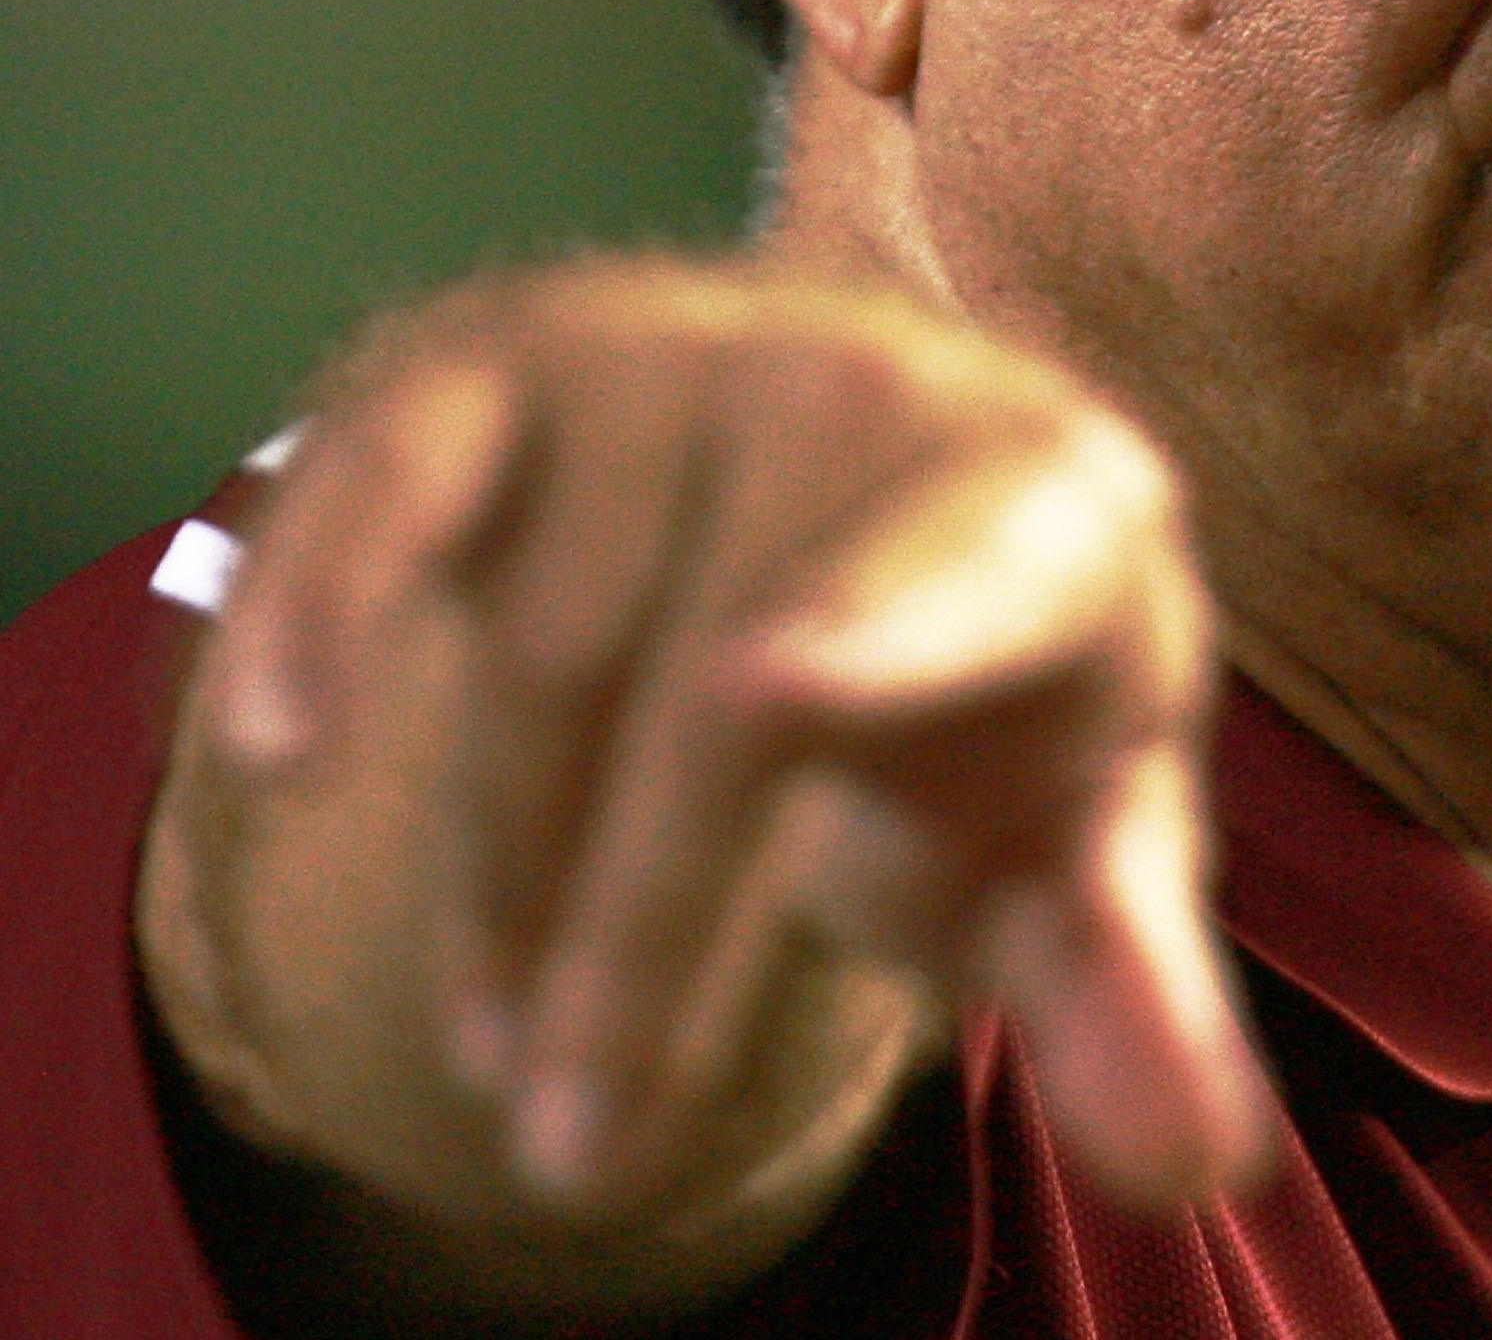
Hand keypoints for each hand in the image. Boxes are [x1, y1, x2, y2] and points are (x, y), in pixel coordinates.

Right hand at [138, 253, 1270, 1310]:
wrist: (855, 487)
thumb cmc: (981, 695)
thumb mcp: (1070, 830)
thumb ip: (1123, 980)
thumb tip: (1197, 1160)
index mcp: (1054, 493)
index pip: (983, 557)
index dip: (888, 622)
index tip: (774, 692)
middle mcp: (866, 380)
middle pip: (723, 690)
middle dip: (641, 943)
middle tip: (582, 1159)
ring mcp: (677, 353)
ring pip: (552, 655)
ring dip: (510, 888)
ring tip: (515, 1066)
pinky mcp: (506, 364)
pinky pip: (385, 484)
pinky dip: (315, 602)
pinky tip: (272, 743)